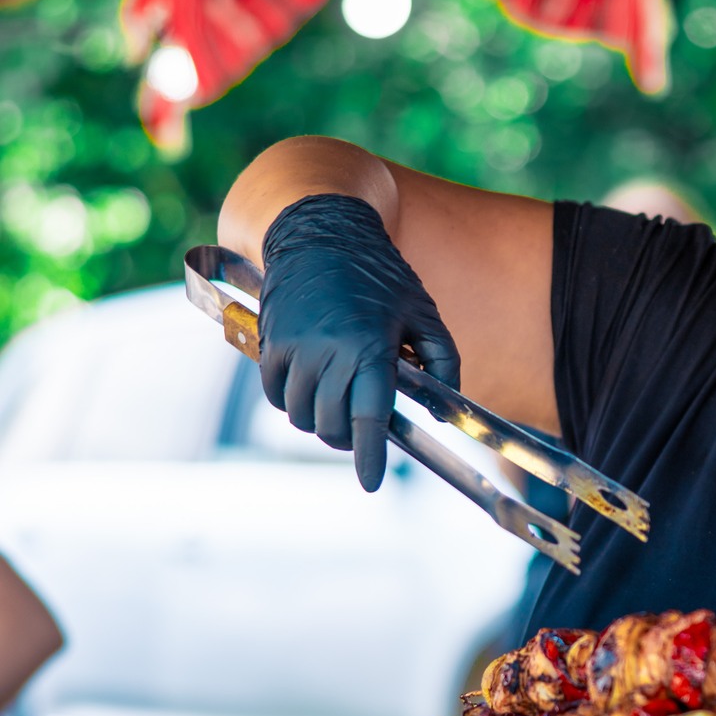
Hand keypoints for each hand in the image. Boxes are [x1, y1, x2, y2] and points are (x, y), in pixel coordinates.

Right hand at [258, 194, 460, 490]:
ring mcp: (293, 348)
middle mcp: (327, 352)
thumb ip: (443, 362)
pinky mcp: (270, 343)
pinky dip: (292, 403)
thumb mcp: (424, 312)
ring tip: (337, 406)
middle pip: (331, 425)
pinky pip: (276, 395)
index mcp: (370, 347)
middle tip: (362, 431)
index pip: (368, 418)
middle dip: (348, 438)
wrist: (321, 232)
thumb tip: (445, 408)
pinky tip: (310, 390)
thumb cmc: (381, 274)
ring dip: (320, 421)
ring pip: (301, 415)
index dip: (370, 456)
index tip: (372, 483)